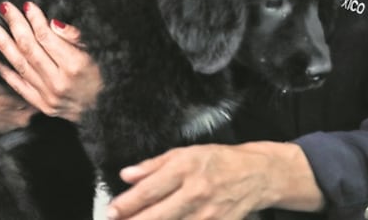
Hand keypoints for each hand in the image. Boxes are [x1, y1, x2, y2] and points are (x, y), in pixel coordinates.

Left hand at [0, 1, 102, 121]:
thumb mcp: (94, 51)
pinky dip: (6, 73)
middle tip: (4, 8)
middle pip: (30, 48)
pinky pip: (20, 86)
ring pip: (21, 65)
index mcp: (75, 65)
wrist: (103, 110)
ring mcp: (49, 96)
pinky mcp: (42, 106)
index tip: (26, 5)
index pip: (47, 37)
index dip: (35, 19)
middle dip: (15, 25)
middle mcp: (59, 81)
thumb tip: (52, 23)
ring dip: (4, 45)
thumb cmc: (100, 75)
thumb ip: (73, 37)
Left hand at [106, 144, 269, 219]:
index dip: (127, 203)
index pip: (149, 190)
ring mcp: (208, 214)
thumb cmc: (217, 161)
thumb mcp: (185, 153)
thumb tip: (126, 175)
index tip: (111, 211)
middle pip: (158, 215)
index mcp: (186, 168)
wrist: (256, 175)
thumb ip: (153, 165)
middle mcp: (196, 192)